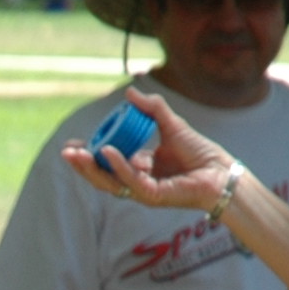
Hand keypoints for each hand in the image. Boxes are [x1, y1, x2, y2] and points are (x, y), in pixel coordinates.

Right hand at [57, 90, 240, 211]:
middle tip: (66, 152)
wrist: (221, 171)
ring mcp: (144, 191)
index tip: (74, 144)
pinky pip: (130, 181)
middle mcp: (138, 181)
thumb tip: (129, 93)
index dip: (90, 154)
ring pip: (110, 182)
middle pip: (103, 176)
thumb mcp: (171, 124)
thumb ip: (152, 108)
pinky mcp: (153, 196)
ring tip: (76, 154)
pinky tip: (106, 152)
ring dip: (91, 169)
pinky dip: (117, 167)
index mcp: (140, 168)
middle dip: (82, 165)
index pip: (108, 163)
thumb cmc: (200, 152)